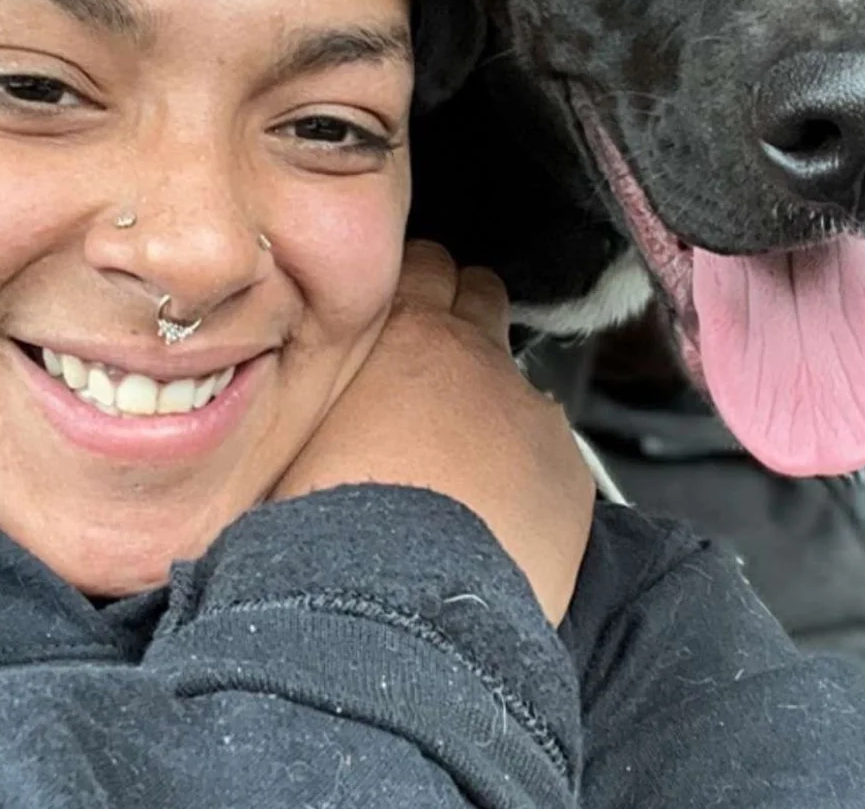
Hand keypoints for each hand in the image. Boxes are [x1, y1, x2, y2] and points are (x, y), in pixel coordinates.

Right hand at [275, 241, 594, 622]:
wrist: (391, 603)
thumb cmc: (323, 523)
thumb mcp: (295, 434)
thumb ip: (319, 392)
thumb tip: (305, 394)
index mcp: (403, 334)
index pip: (423, 262)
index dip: (416, 279)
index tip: (405, 300)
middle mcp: (476, 356)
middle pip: (483, 292)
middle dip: (467, 312)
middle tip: (440, 359)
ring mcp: (531, 410)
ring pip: (522, 378)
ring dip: (496, 403)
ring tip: (462, 461)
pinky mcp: (568, 471)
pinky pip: (553, 455)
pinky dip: (530, 473)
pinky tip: (498, 517)